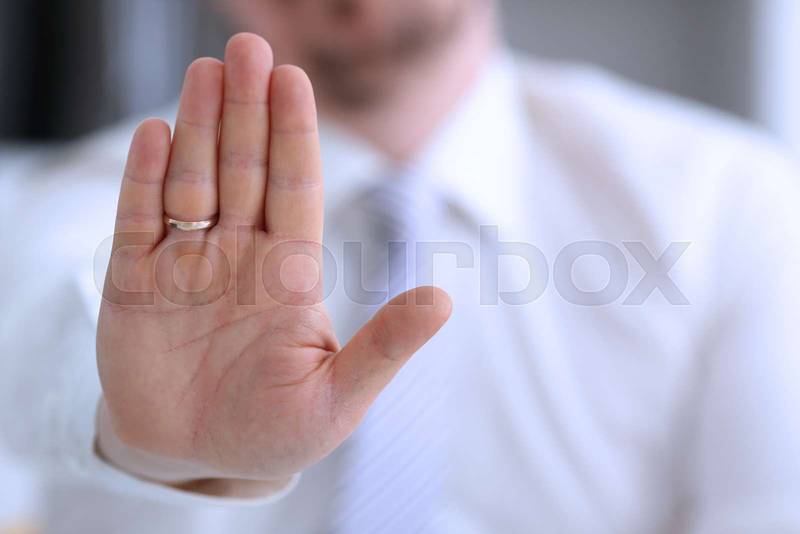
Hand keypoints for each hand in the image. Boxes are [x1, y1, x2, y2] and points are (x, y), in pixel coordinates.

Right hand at [96, 33, 450, 494]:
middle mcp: (240, 256)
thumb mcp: (337, 397)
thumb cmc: (276, 433)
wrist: (199, 461)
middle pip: (245, 170)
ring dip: (199, 127)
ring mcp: (186, 265)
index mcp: (290, 274)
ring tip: (206, 72)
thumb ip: (385, 347)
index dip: (294, 136)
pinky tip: (157, 135)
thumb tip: (445, 300)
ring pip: (193, 181)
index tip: (294, 82)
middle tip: (250, 49)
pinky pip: (138, 222)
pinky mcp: (134, 284)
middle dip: (247, 112)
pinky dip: (143, 180)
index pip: (295, 189)